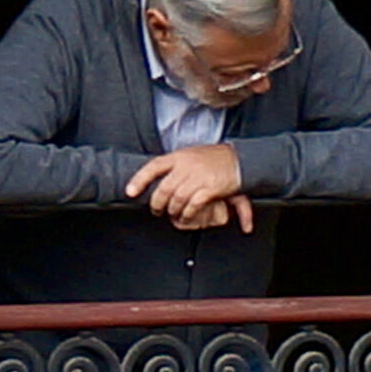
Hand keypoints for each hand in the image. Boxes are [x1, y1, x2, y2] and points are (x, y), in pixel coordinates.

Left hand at [126, 144, 246, 229]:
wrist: (240, 160)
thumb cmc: (215, 160)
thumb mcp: (192, 156)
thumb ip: (176, 168)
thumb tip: (158, 180)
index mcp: (179, 156)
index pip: (153, 167)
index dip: (139, 180)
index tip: (130, 192)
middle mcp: (186, 165)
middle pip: (164, 188)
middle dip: (157, 204)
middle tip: (157, 211)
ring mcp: (198, 176)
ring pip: (176, 199)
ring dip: (173, 211)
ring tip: (174, 215)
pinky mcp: (210, 188)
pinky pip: (192, 204)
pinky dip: (188, 213)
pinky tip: (187, 215)